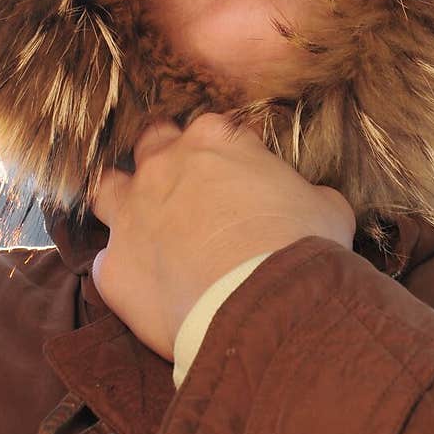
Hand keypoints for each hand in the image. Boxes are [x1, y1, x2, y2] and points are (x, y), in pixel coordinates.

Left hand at [91, 111, 355, 360]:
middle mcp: (165, 165)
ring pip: (107, 189)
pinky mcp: (114, 266)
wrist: (265, 305)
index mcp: (216, 140)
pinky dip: (127, 273)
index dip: (226, 151)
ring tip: (141, 224)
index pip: (214, 129)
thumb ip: (307, 192)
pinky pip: (109, 264)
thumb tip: (312, 200)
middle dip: (164, 157)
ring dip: (122, 202)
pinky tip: (149, 289)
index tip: (239, 173)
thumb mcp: (326, 206)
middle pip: (151, 142)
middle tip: (186, 186)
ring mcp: (132, 213)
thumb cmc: (301, 248)